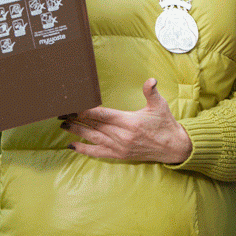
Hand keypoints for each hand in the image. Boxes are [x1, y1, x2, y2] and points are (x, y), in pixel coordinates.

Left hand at [60, 78, 192, 163]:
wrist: (173, 147)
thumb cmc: (165, 124)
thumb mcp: (160, 105)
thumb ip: (151, 92)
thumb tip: (151, 80)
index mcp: (129, 122)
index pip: (102, 115)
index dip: (86, 110)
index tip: (73, 105)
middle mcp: (122, 136)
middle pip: (94, 126)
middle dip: (77, 118)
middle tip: (61, 112)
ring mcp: (119, 147)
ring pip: (93, 138)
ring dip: (77, 131)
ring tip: (63, 124)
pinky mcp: (119, 156)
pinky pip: (98, 153)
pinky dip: (84, 149)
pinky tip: (72, 145)